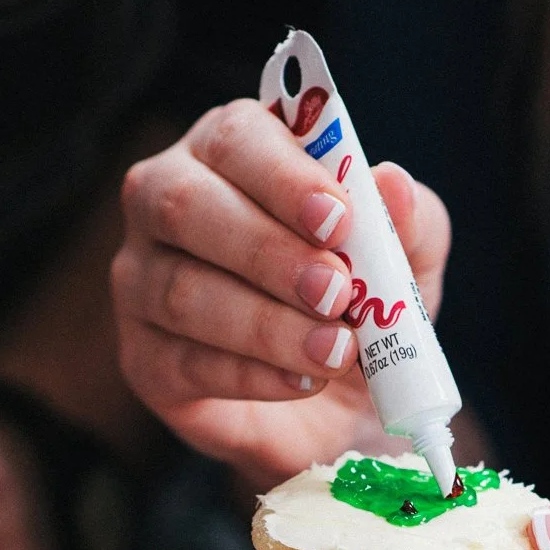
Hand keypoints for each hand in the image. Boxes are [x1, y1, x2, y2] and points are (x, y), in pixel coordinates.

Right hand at [112, 100, 450, 484]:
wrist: (343, 411)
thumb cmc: (361, 311)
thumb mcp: (406, 266)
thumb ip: (407, 224)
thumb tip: (394, 183)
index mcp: (231, 155)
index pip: (235, 137)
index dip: (284, 176)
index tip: (339, 219)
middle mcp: (167, 204)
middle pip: (187, 206)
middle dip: (269, 252)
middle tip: (337, 293)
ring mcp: (142, 281)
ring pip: (182, 291)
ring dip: (268, 325)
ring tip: (336, 351)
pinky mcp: (145, 359)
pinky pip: (185, 361)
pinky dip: (253, 374)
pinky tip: (303, 381)